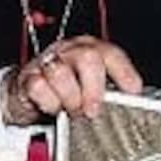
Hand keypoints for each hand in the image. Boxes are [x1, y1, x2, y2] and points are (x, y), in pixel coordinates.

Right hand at [0, 35, 142, 124]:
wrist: (27, 95)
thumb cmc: (66, 92)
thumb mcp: (91, 88)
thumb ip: (110, 92)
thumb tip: (131, 105)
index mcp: (90, 49)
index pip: (110, 53)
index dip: (124, 71)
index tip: (133, 91)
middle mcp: (70, 50)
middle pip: (88, 57)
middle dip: (93, 88)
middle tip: (93, 110)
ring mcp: (48, 61)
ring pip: (61, 72)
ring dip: (70, 98)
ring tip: (72, 111)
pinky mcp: (28, 77)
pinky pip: (39, 87)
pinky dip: (48, 102)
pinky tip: (53, 107)